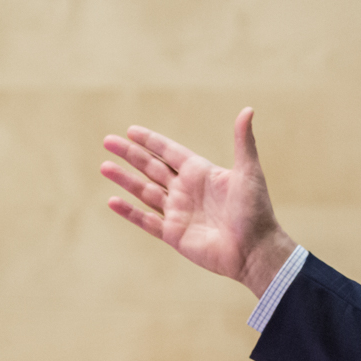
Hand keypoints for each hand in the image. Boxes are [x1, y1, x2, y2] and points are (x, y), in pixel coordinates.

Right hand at [101, 107, 296, 297]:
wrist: (254, 250)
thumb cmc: (256, 211)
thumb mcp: (248, 172)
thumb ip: (243, 142)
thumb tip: (248, 110)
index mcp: (201, 173)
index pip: (169, 152)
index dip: (151, 141)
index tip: (131, 130)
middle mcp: (186, 190)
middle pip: (151, 168)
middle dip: (130, 155)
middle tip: (108, 141)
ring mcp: (178, 213)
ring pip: (144, 192)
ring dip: (124, 179)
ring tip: (104, 166)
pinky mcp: (174, 234)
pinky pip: (146, 221)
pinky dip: (129, 212)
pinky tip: (112, 200)